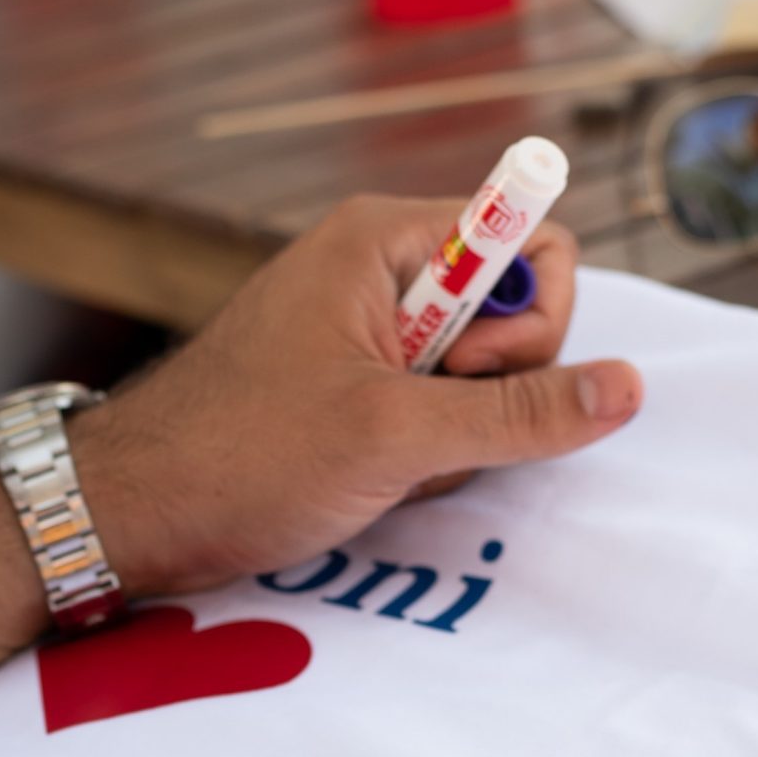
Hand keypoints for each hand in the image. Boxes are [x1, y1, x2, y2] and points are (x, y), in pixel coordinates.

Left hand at [76, 194, 643, 593]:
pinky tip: (366, 484)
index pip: (532, 243)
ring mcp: (370, 339)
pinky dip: (420, 463)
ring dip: (450, 443)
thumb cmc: (241, 457)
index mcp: (383, 241)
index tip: (462, 370)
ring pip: (481, 385)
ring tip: (375, 464)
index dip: (528, 321)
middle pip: (517, 320)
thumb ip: (521, 413)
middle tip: (409, 429)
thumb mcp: (395, 437)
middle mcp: (381, 275)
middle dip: (487, 394)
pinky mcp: (357, 395)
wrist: (129, 515)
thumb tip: (628, 388)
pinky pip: (436, 422)